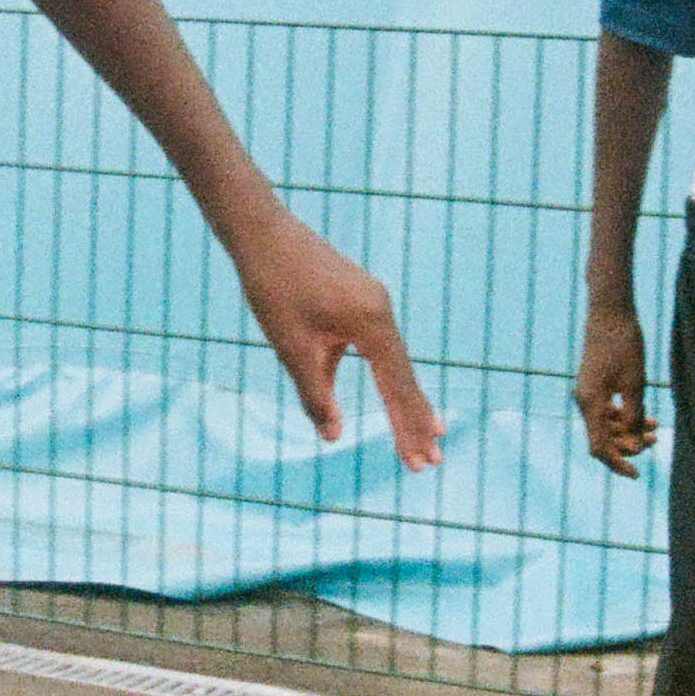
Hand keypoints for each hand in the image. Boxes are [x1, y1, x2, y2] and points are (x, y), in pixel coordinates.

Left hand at [236, 207, 443, 465]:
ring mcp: (374, 300)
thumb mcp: (291, 349)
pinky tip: (388, 395)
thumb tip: (332, 436)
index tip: (422, 463)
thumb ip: (315, 395)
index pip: (397, 388)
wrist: (262, 232)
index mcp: (371, 324)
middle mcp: (382, 310)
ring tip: (424, 433)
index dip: (408, 428)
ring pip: (394, 361)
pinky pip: (378, 344)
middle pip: (404, 377)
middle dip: (416, 421)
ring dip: (404, 399)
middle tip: (433, 461)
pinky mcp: (361, 296)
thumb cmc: (273, 288)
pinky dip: (385, 374)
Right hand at [577, 306, 654, 472]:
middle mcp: (584, 402)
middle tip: (656, 439)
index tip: (637, 475)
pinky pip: (608, 412)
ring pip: (607, 426)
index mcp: (591, 403)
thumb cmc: (623, 344)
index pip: (600, 447)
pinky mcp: (594, 387)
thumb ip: (634, 415)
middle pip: (604, 439)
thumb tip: (632, 443)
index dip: (618, 463)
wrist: (610, 313)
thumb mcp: (635, 383)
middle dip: (629, 445)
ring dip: (630, 431)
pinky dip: (625, 418)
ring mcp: (588, 394)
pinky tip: (647, 416)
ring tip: (656, 428)